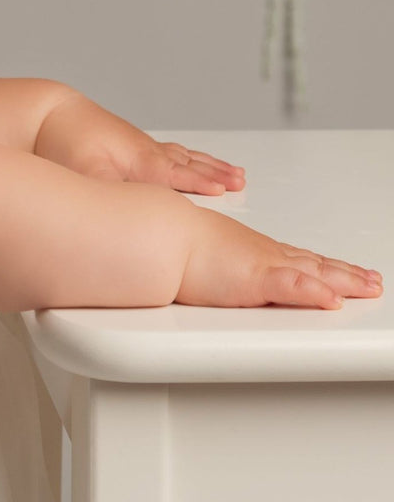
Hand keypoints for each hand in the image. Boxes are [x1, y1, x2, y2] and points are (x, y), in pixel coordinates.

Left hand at [35, 96, 244, 194]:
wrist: (49, 114)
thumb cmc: (65, 142)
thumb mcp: (86, 173)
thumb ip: (114, 192)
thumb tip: (133, 210)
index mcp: (142, 163)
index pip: (181, 178)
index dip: (203, 186)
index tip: (228, 192)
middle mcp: (146, 152)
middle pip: (188, 165)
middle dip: (216, 174)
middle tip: (241, 181)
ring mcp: (138, 146)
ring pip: (181, 156)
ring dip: (207, 164)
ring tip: (232, 171)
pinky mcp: (128, 144)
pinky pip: (168, 151)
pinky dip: (186, 156)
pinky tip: (187, 157)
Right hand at [178, 205, 382, 309]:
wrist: (160, 232)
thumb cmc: (172, 243)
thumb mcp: (199, 253)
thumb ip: (211, 262)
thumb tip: (207, 269)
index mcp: (252, 251)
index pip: (296, 260)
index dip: (323, 266)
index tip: (345, 271)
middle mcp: (264, 255)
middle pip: (314, 265)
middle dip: (345, 274)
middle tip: (371, 281)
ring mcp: (263, 266)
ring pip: (314, 274)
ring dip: (343, 281)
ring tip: (369, 287)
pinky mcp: (256, 280)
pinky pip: (293, 286)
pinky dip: (314, 291)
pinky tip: (331, 299)